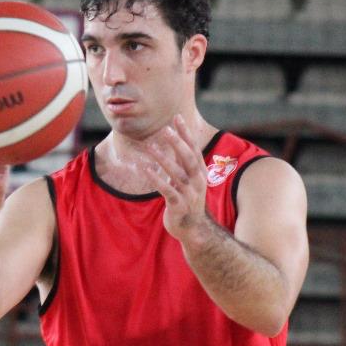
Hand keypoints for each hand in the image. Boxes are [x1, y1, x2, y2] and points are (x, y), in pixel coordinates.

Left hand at [138, 115, 208, 238]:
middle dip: (177, 142)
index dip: (186, 133)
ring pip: (176, 172)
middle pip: (187, 157)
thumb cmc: (188, 200)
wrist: (193, 228)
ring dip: (163, 158)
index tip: (177, 117)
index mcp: (200, 172)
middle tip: (165, 129)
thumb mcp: (188, 179)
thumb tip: (176, 140)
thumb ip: (182, 162)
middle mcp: (197, 180)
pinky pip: (167, 189)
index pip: (193, 148)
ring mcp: (189, 193)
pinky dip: (156, 179)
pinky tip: (146, 169)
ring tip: (150, 146)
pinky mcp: (179, 204)